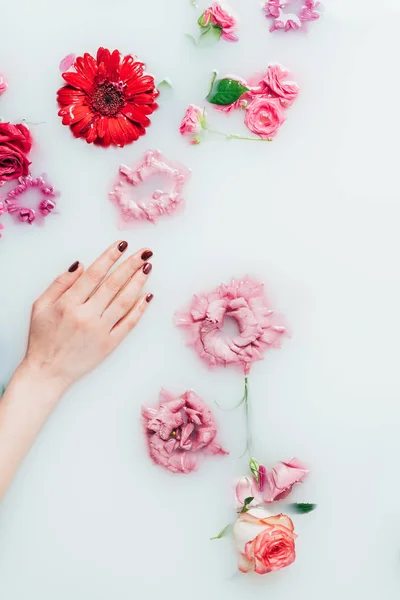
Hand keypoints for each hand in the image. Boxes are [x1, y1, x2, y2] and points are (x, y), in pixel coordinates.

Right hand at [23, 240, 153, 391]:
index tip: (122, 245)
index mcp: (68, 304)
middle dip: (131, 265)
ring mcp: (100, 331)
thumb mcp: (40, 306)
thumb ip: (60, 283)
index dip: (110, 257)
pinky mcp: (110, 344)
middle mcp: (86, 316)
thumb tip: (81, 264)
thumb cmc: (43, 338)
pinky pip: (128, 323)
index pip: (94, 274)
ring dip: (138, 282)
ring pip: (124, 301)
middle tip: (145, 252)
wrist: (48, 371)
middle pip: (113, 285)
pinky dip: (139, 309)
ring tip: (148, 267)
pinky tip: (147, 295)